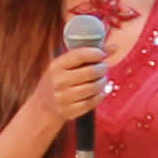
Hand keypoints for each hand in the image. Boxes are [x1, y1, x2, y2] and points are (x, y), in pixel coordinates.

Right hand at [28, 24, 111, 142]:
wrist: (43, 107)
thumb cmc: (59, 81)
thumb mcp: (66, 65)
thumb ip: (89, 54)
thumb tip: (115, 47)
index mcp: (57, 66)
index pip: (80, 55)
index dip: (96, 53)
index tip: (102, 55)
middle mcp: (59, 81)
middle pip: (90, 72)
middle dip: (102, 68)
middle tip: (104, 68)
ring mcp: (63, 97)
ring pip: (93, 88)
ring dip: (103, 82)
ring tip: (102, 80)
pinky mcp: (69, 111)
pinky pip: (92, 102)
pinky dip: (100, 96)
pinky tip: (100, 92)